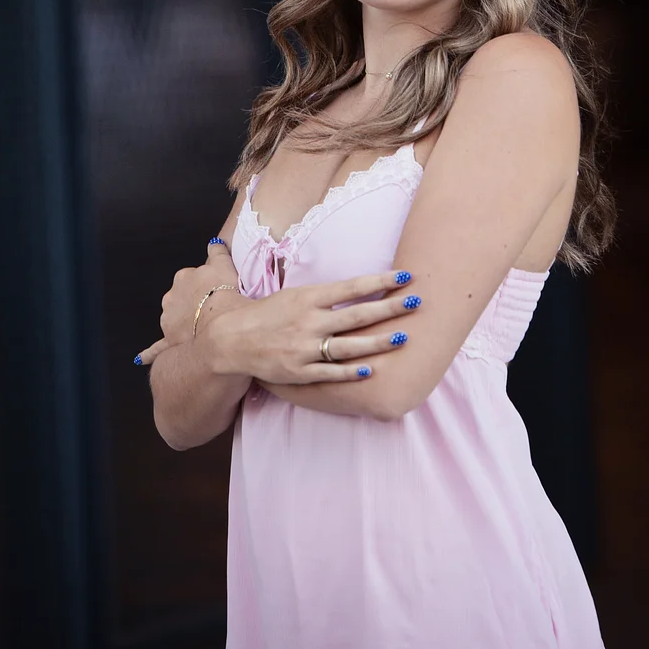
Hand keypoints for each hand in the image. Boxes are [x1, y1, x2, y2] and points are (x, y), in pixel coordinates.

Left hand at [136, 238, 239, 366]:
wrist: (222, 327)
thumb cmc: (225, 293)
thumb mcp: (224, 264)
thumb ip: (217, 252)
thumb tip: (213, 243)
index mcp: (183, 278)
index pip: (194, 278)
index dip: (208, 286)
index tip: (218, 291)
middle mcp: (171, 297)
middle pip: (183, 298)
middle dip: (195, 303)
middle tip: (214, 309)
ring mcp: (168, 320)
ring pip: (175, 319)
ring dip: (185, 322)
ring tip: (205, 328)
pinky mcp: (169, 341)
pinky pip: (157, 348)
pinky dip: (149, 353)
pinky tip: (141, 359)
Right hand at [211, 270, 419, 385]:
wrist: (232, 339)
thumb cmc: (268, 313)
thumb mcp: (294, 294)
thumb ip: (324, 293)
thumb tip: (356, 287)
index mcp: (308, 297)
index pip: (351, 287)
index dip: (380, 282)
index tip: (405, 276)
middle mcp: (310, 321)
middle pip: (357, 315)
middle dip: (389, 309)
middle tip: (416, 303)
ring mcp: (305, 348)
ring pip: (350, 346)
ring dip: (379, 342)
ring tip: (404, 337)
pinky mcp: (300, 372)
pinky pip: (331, 372)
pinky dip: (351, 372)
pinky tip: (372, 369)